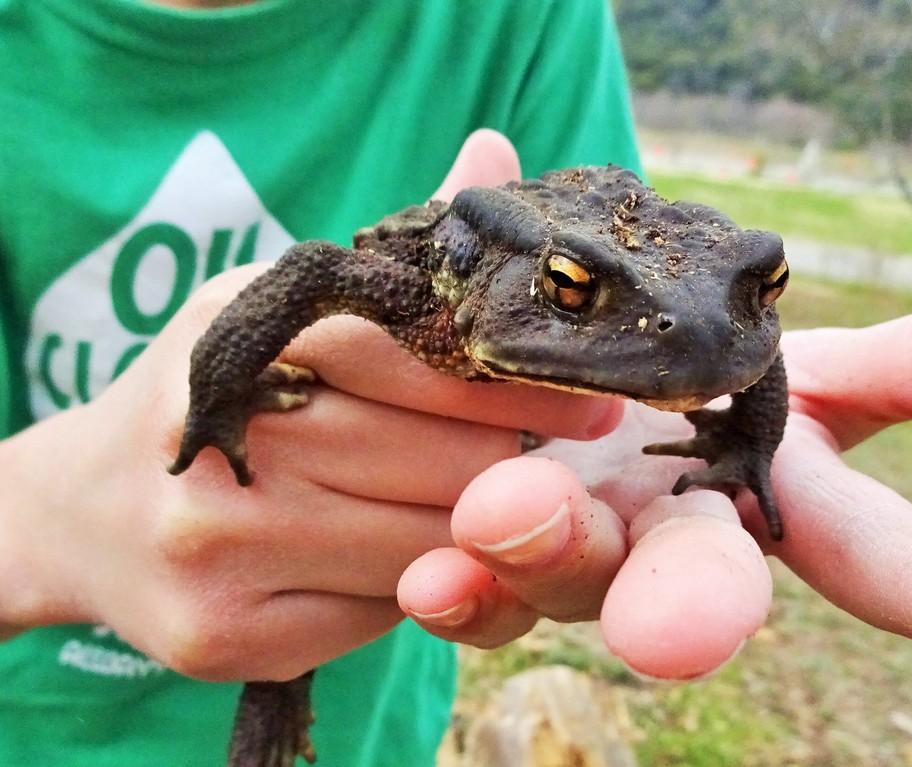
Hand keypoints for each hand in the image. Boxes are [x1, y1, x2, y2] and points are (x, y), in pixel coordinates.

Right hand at [0, 130, 622, 679]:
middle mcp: (231, 440)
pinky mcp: (227, 631)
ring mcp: (220, 545)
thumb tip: (496, 152)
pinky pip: (385, 613)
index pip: (417, 356)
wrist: (87, 510)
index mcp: (250, 334)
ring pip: (427, 545)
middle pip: (443, 462)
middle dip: (512, 461)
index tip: (594, 398)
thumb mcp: (291, 304)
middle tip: (545, 455)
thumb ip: (400, 248)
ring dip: (474, 524)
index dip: (517, 383)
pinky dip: (420, 580)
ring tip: (483, 498)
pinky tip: (410, 550)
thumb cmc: (225, 395)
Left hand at [398, 299, 911, 677]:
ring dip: (549, 543)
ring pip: (573, 569)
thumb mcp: (800, 363)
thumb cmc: (685, 373)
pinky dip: (464, 588)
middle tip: (676, 628)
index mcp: (765, 480)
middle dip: (701, 606)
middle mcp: (678, 531)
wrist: (539, 409)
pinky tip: (437, 579)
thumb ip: (907, 360)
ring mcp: (580, 547)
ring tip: (505, 507)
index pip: (877, 547)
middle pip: (705, 582)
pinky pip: (477, 585)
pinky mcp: (489, 561)